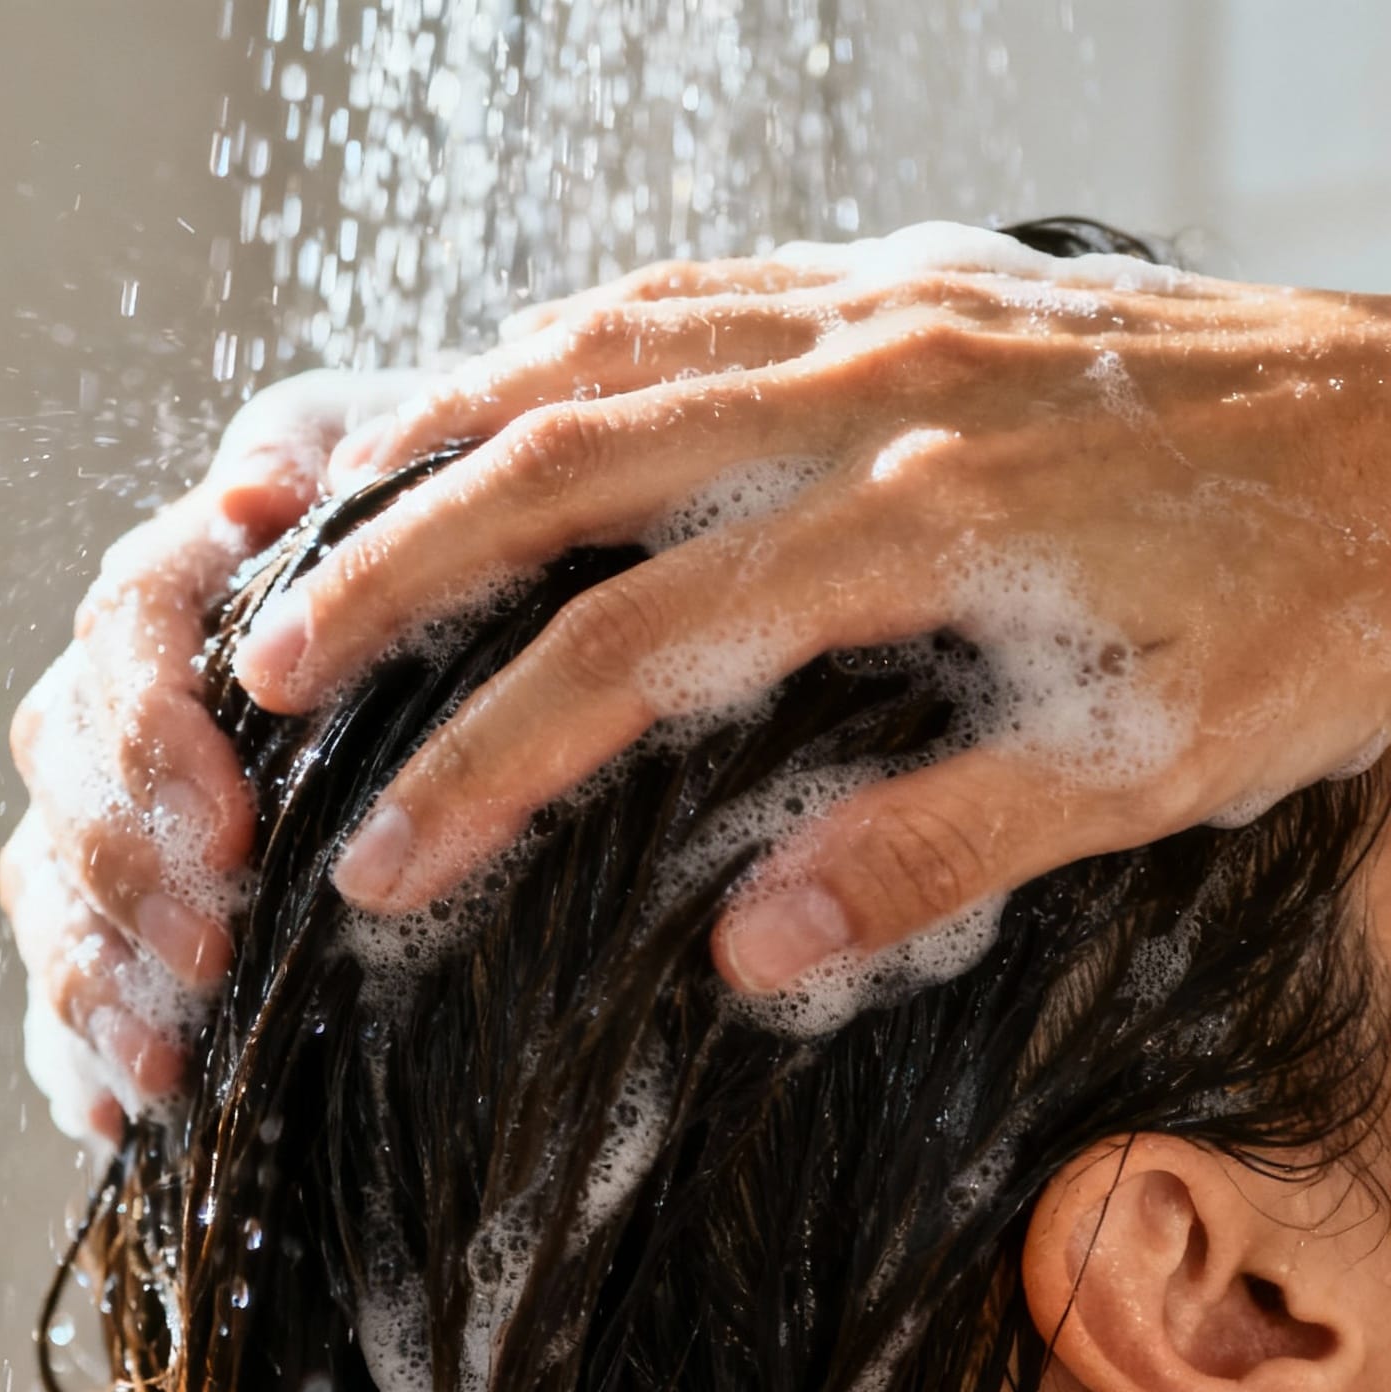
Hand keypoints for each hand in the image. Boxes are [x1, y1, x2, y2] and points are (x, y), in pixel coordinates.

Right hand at [0, 367, 434, 1138]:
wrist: (527, 602)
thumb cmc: (485, 529)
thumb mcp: (436, 466)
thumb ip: (343, 459)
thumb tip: (263, 490)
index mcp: (200, 575)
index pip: (125, 628)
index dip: (155, 732)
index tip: (229, 825)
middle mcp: (138, 687)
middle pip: (66, 764)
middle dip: (127, 872)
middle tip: (214, 951)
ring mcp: (131, 803)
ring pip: (52, 878)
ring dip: (95, 975)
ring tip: (168, 1060)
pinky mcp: (155, 909)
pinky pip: (80, 977)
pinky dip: (86, 1047)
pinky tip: (119, 1111)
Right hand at [227, 227, 1390, 994]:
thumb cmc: (1316, 619)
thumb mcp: (1147, 775)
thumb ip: (934, 852)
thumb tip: (745, 948)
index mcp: (924, 527)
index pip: (634, 652)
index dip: (491, 766)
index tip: (386, 862)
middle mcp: (878, 391)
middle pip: (564, 465)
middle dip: (395, 575)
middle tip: (268, 667)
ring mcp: (891, 313)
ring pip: (605, 347)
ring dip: (446, 437)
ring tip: (324, 522)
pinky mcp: (919, 280)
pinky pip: (698, 285)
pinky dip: (568, 342)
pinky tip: (501, 391)